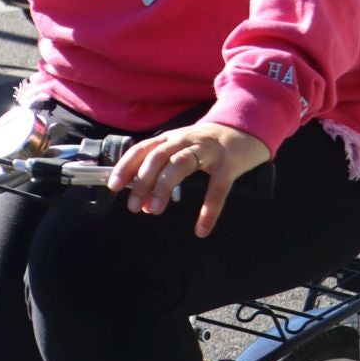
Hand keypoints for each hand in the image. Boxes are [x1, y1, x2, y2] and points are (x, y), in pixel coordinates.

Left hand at [105, 122, 270, 237]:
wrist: (245, 131)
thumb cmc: (207, 147)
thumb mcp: (181, 153)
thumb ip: (162, 176)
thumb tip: (145, 205)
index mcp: (171, 138)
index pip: (142, 149)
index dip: (126, 166)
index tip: (113, 187)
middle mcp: (185, 140)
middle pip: (158, 156)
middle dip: (142, 181)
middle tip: (133, 206)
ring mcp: (208, 150)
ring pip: (180, 164)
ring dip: (164, 187)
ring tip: (154, 210)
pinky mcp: (229, 164)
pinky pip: (217, 188)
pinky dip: (209, 210)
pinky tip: (201, 229)